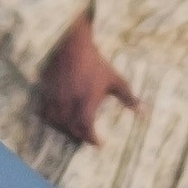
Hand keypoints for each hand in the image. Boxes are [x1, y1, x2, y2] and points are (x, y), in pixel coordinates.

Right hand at [33, 20, 125, 150]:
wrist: (72, 44)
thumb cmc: (96, 63)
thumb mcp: (115, 79)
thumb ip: (129, 98)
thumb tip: (144, 114)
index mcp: (86, 100)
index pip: (86, 128)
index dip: (92, 139)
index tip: (99, 143)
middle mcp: (69, 100)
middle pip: (70, 129)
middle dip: (80, 136)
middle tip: (87, 137)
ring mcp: (55, 96)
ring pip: (56, 122)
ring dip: (64, 129)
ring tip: (73, 130)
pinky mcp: (45, 90)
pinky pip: (44, 112)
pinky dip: (51, 120)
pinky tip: (59, 119)